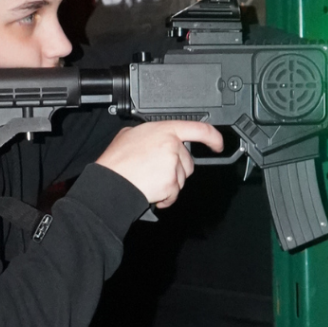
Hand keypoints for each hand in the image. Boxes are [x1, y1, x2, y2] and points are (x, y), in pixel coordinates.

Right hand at [96, 121, 223, 207]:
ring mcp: (173, 165)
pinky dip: (165, 197)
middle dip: (176, 169)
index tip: (217, 144)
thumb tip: (153, 136)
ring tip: (149, 180)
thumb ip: (149, 133)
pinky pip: (175, 193)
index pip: (199, 129)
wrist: (110, 183)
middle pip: (188, 162)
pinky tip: (151, 190)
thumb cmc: (116, 161)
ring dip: (169, 184)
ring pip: (182, 179)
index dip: (213, 137)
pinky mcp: (172, 183)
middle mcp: (172, 145)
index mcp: (164, 130)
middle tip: (156, 171)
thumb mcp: (129, 134)